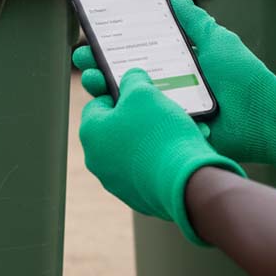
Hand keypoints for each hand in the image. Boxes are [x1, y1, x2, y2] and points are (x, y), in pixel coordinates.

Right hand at [73, 0, 275, 172]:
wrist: (267, 119)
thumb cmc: (246, 78)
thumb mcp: (217, 41)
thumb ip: (195, 22)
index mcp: (176, 64)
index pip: (137, 52)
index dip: (113, 44)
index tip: (92, 35)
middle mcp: (167, 86)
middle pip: (124, 75)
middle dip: (99, 65)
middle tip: (84, 57)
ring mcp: (167, 110)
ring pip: (126, 101)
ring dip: (104, 89)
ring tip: (92, 80)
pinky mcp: (171, 131)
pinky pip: (143, 125)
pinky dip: (124, 117)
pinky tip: (107, 108)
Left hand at [79, 68, 244, 244]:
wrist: (184, 181)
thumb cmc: (159, 132)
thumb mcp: (144, 92)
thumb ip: (133, 80)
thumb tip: (130, 79)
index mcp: (91, 133)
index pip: (97, 103)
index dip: (119, 94)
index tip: (139, 93)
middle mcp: (97, 160)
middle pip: (116, 128)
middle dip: (137, 117)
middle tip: (158, 109)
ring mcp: (116, 181)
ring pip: (133, 149)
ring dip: (151, 137)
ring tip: (174, 129)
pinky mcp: (137, 196)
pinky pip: (148, 169)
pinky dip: (160, 159)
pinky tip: (178, 150)